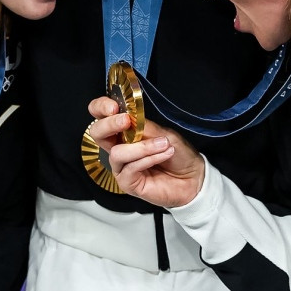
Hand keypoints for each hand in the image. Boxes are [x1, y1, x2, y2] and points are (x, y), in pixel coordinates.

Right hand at [87, 97, 204, 208]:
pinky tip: (164, 154)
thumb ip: (142, 126)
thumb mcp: (163, 132)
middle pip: (96, 133)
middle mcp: (118, 147)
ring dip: (141, 147)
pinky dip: (148, 158)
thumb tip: (127, 115)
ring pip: (117, 153)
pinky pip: (130, 168)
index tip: (113, 107)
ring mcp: (121, 166)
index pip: (100, 115)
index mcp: (123, 130)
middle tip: (125, 120)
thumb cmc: (178, 153)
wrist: (194, 177)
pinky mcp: (127, 183)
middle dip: (109, 124)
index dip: (100, 107)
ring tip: (163, 144)